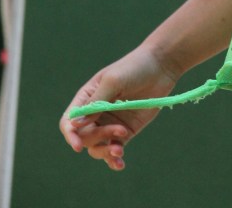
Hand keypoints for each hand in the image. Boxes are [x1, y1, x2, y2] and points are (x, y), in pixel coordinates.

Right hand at [59, 45, 178, 170]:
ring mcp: (110, 123)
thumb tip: (75, 125)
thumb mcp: (113, 81)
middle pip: (84, 136)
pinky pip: (114, 149)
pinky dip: (114, 159)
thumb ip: (96, 103)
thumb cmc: (134, 67)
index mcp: (87, 97)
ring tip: (120, 149)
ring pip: (97, 147)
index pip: (70, 120)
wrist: (161, 67)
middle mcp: (96, 113)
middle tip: (119, 130)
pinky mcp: (126, 131)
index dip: (70, 135)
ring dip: (105, 152)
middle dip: (97, 138)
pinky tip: (120, 163)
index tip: (77, 146)